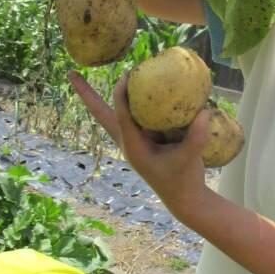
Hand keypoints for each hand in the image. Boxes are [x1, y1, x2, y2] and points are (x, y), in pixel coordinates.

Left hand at [68, 71, 211, 220]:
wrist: (185, 198)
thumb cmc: (183, 180)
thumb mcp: (189, 160)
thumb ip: (196, 137)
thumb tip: (204, 111)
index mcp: (133, 146)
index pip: (120, 114)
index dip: (121, 93)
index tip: (127, 74)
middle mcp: (128, 140)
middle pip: (102, 114)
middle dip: (87, 94)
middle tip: (70, 74)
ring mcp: (135, 139)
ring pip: (114, 113)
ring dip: (103, 96)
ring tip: (85, 78)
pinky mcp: (146, 137)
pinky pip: (135, 114)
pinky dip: (132, 100)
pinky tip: (136, 87)